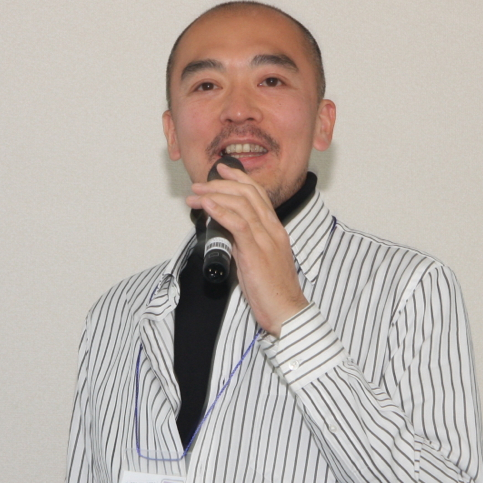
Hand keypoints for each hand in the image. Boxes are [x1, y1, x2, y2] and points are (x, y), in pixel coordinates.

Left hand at [186, 164, 308, 334]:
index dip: (239, 179)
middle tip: (199, 185)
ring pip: (241, 204)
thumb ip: (245, 243)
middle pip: (248, 194)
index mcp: (275, 230)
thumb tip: (226, 233)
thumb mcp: (258, 260)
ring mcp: (266, 240)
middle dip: (220, 185)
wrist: (286, 311)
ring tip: (195, 196)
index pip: (259, 194)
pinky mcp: (256, 253)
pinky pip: (238, 224)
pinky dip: (220, 211)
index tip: (221, 171)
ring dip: (214, 196)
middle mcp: (273, 230)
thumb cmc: (273, 291)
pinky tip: (207, 206)